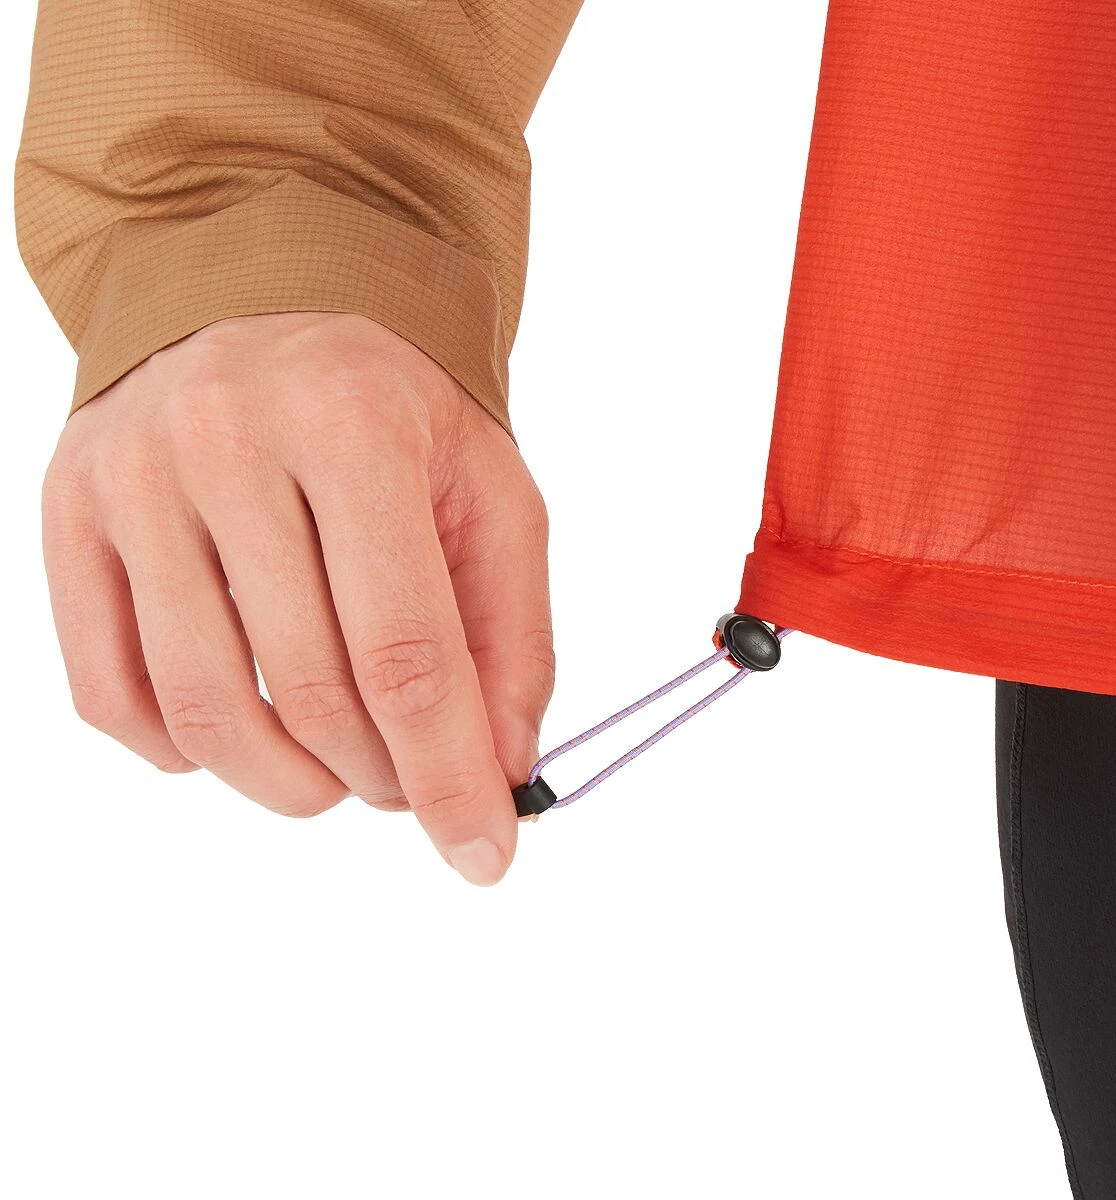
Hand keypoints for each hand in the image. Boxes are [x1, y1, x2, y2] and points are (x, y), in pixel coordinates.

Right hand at [41, 312, 553, 884]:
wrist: (269, 305)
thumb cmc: (397, 415)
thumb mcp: (491, 495)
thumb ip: (510, 634)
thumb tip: (500, 772)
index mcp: (353, 426)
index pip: (407, 653)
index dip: (449, 776)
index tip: (483, 853)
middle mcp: (227, 442)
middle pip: (313, 692)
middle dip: (382, 778)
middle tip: (410, 786)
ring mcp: (131, 480)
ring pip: (206, 710)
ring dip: (289, 784)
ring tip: (337, 772)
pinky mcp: (69, 516)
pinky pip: (112, 694)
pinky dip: (187, 752)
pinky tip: (245, 732)